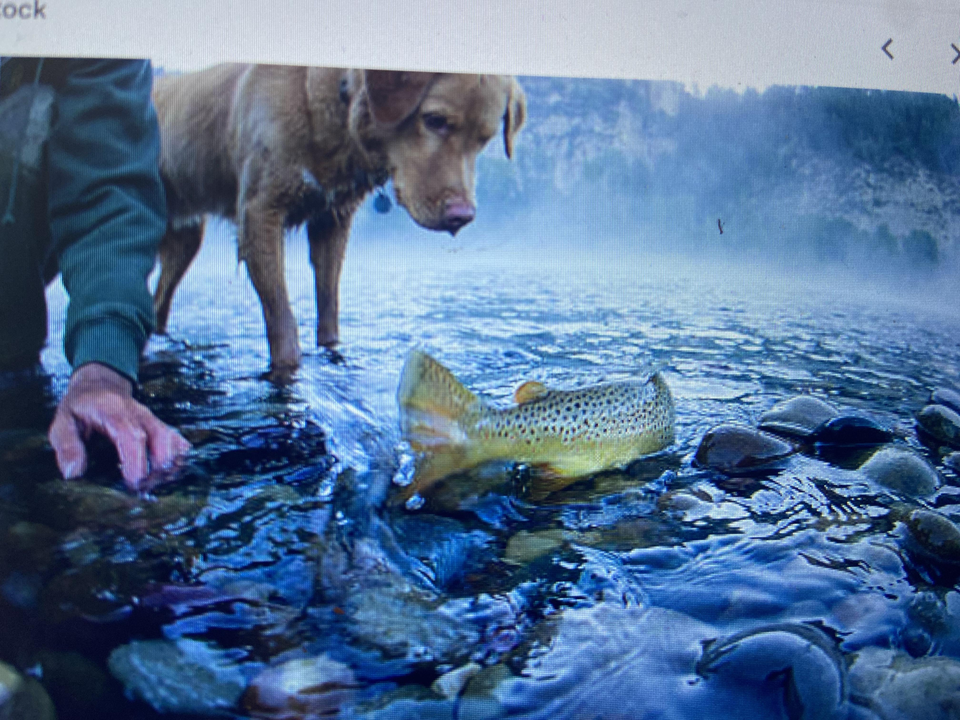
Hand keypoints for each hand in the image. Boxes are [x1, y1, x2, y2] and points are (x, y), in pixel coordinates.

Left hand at [48, 362, 190, 490]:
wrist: (100, 385)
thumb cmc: (81, 407)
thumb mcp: (62, 422)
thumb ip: (67, 446)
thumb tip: (73, 474)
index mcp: (114, 412)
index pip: (133, 436)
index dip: (137, 461)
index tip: (133, 484)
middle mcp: (140, 414)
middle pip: (162, 438)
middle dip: (156, 468)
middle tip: (142, 489)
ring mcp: (154, 420)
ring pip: (173, 441)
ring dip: (169, 466)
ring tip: (153, 484)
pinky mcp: (161, 427)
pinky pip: (179, 442)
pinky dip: (178, 460)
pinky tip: (166, 476)